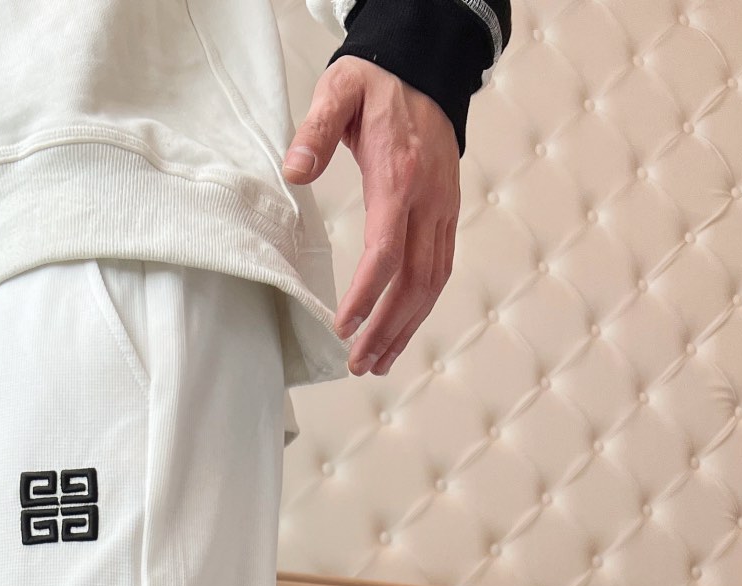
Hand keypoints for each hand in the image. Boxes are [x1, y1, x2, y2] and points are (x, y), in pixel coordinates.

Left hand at [284, 56, 460, 376]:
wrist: (425, 66)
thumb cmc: (377, 84)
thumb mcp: (339, 91)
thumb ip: (315, 131)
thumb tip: (294, 171)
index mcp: (399, 177)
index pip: (385, 251)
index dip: (366, 295)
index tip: (343, 326)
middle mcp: (429, 201)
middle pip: (413, 281)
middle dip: (386, 328)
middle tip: (358, 363)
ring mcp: (443, 210)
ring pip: (432, 283)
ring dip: (406, 327)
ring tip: (377, 361)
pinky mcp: (447, 214)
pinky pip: (439, 269)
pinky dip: (421, 307)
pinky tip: (402, 329)